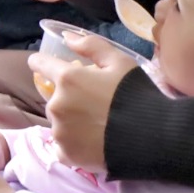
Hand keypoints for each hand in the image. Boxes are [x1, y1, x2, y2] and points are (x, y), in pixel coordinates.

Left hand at [31, 28, 137, 168]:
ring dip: (70, 121)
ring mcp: (59, 132)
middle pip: (54, 96)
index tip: (50, 67)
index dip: (44, 63)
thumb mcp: (120, 62)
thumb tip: (66, 38)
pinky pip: (63, 144)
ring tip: (98, 125)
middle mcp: (56, 104)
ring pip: (58, 121)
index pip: (39, 63)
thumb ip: (91, 46)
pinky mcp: (66, 154)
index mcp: (67, 78)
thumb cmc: (138, 97)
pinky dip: (73, 143)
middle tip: (95, 105)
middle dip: (68, 97)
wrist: (154, 140)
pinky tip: (93, 142)